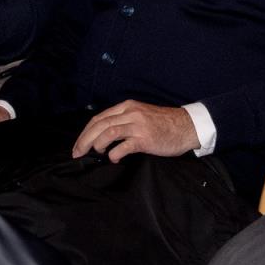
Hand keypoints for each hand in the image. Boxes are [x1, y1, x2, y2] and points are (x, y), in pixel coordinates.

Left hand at [71, 100, 199, 161]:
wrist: (187, 126)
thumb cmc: (164, 124)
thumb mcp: (141, 115)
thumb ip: (124, 121)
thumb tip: (103, 137)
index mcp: (127, 106)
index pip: (99, 118)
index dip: (85, 132)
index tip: (78, 145)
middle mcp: (131, 113)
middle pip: (99, 124)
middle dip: (84, 140)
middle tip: (77, 153)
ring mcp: (138, 125)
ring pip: (108, 132)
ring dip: (96, 144)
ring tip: (95, 153)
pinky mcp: (145, 138)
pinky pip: (124, 146)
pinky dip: (114, 153)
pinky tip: (114, 158)